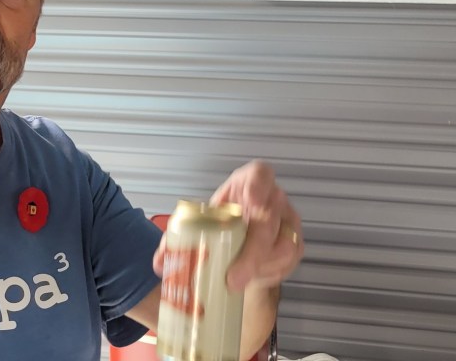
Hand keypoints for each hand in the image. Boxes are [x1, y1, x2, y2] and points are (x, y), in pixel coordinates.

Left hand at [152, 160, 302, 290]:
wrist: (243, 228)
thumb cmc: (224, 218)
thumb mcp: (201, 218)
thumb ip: (178, 236)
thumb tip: (160, 264)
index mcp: (251, 180)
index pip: (260, 174)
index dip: (258, 185)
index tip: (250, 199)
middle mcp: (274, 197)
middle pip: (269, 221)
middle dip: (252, 253)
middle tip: (233, 277)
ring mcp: (288, 219)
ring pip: (282, 246)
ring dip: (260, 269)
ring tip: (238, 281)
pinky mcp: (295, 241)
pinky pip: (288, 262)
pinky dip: (270, 275)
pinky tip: (254, 279)